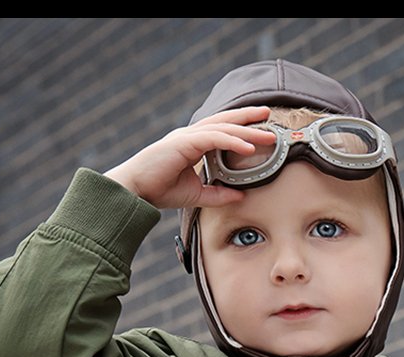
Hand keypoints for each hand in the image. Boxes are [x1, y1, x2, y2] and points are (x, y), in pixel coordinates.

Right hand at [106, 107, 275, 210]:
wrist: (135, 191)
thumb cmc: (159, 190)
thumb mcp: (197, 194)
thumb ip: (218, 194)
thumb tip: (241, 196)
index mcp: (192, 144)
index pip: (221, 130)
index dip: (241, 126)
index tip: (262, 126)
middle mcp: (190, 136)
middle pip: (224, 121)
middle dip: (247, 117)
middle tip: (268, 114)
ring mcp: (186, 137)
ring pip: (223, 129)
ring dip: (247, 131)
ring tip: (268, 135)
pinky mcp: (183, 143)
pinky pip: (213, 139)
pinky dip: (232, 142)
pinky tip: (249, 148)